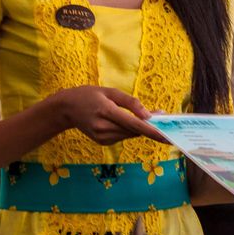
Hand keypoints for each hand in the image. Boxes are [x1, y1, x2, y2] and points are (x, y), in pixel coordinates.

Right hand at [50, 86, 166, 145]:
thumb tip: (149, 115)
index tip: (167, 136)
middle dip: (150, 126)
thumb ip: (131, 103)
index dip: (152, 131)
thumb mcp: (110, 92)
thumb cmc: (89, 95)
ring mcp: (102, 137)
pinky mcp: (102, 142)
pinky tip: (126, 121)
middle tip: (162, 117)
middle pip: (134, 130)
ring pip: (130, 134)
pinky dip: (129, 130)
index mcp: (106, 111)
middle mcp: (103, 127)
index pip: (134, 124)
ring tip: (144, 116)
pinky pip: (123, 136)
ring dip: (140, 127)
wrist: (66, 109)